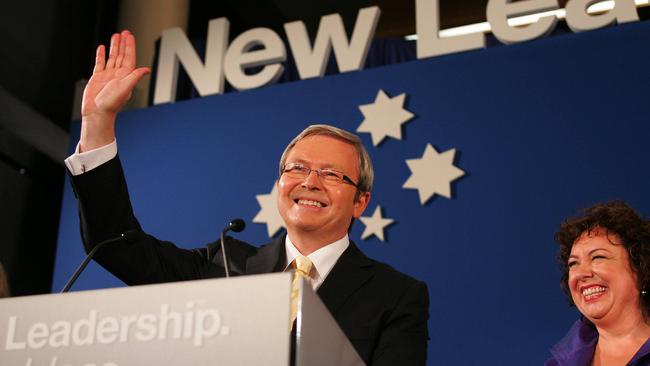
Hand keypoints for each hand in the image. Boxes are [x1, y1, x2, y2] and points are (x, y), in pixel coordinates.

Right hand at [80, 30, 149, 151]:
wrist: (97, 112)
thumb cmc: (111, 103)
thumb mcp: (125, 88)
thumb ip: (135, 77)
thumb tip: (146, 69)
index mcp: (125, 76)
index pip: (129, 57)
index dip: (130, 46)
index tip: (129, 36)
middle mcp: (117, 74)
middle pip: (121, 55)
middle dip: (123, 43)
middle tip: (124, 32)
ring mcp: (107, 75)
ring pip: (111, 57)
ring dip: (113, 46)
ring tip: (115, 36)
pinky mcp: (97, 77)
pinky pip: (100, 63)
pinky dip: (101, 55)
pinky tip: (102, 48)